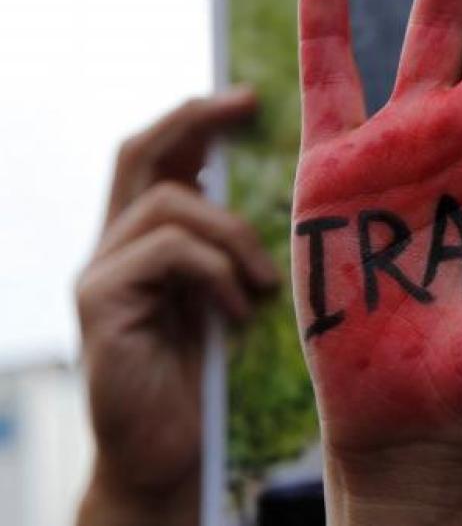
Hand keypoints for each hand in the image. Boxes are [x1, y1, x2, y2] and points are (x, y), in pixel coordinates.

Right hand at [76, 90, 277, 525]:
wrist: (168, 456)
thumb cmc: (208, 379)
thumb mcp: (227, 296)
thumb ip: (228, 248)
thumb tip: (274, 192)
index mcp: (141, 242)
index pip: (155, 158)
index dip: (193, 119)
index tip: (246, 97)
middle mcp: (110, 248)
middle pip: (139, 153)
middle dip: (195, 118)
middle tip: (246, 103)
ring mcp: (98, 274)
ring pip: (169, 204)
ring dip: (233, 234)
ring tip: (262, 283)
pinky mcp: (100, 306)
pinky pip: (167, 253)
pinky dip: (216, 274)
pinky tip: (238, 313)